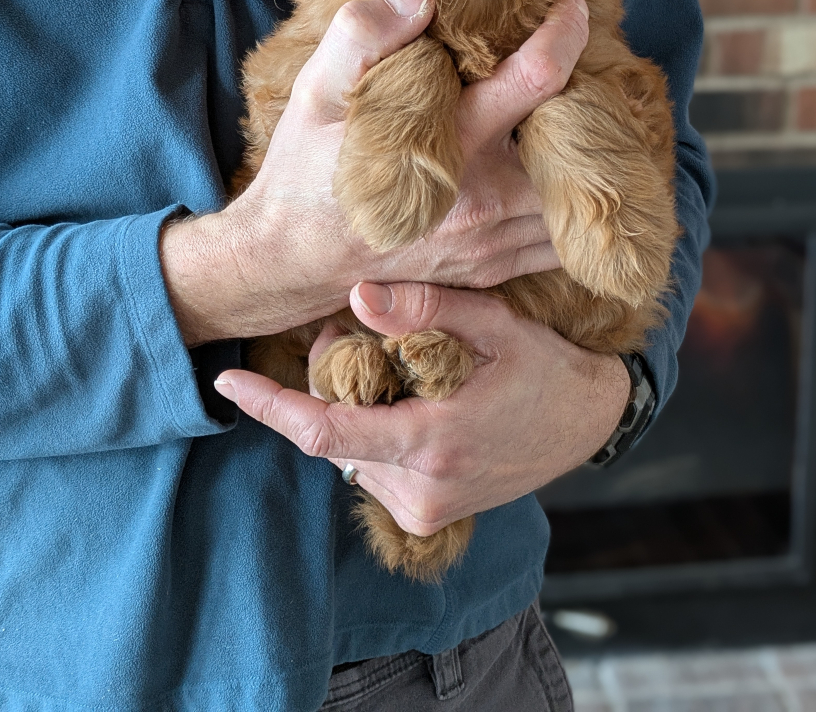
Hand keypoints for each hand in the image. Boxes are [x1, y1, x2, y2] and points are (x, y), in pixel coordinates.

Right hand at [163, 0, 589, 345]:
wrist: (289, 260)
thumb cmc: (303, 173)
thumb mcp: (313, 94)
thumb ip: (360, 37)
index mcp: (445, 149)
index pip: (533, 81)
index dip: (564, 36)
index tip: (574, 9)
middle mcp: (481, 202)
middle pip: (578, 146)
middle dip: (591, 104)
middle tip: (587, 69)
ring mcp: (491, 245)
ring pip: (578, 199)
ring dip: (586, 157)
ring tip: (574, 118)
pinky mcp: (492, 270)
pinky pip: (560, 239)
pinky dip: (571, 202)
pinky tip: (552, 169)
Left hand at [213, 281, 631, 534]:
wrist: (589, 422)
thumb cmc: (544, 367)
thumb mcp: (496, 325)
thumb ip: (426, 310)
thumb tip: (355, 297)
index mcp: (433, 442)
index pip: (325, 433)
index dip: (269, 406)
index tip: (226, 382)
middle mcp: (422, 489)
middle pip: (332, 437)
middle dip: (322, 384)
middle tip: (347, 333)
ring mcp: (425, 509)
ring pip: (350, 453)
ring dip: (351, 407)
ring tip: (389, 363)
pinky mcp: (428, 517)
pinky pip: (372, 467)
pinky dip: (372, 430)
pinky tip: (406, 398)